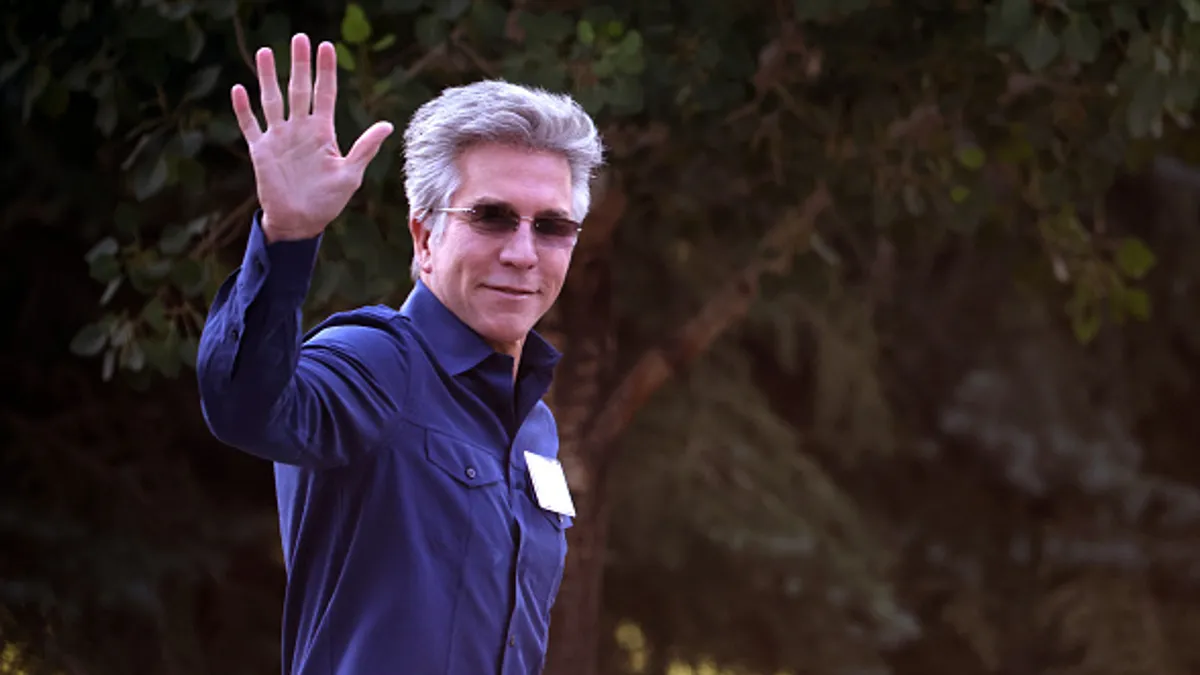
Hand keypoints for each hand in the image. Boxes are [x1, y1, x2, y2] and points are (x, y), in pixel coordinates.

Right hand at [231, 33, 393, 241]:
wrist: (301, 222)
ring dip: (268, 77)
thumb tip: (387, 125)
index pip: (325, 94)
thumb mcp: (350, 174)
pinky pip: (250, 125)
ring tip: (266, 51)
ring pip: (272, 100)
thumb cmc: (328, 201)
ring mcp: (280, 138)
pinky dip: (244, 109)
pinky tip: (239, 89)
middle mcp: (300, 129)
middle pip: (299, 90)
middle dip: (300, 64)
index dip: (326, 71)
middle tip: (300, 38)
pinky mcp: (262, 151)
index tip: (327, 46)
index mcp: (323, 132)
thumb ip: (365, 148)